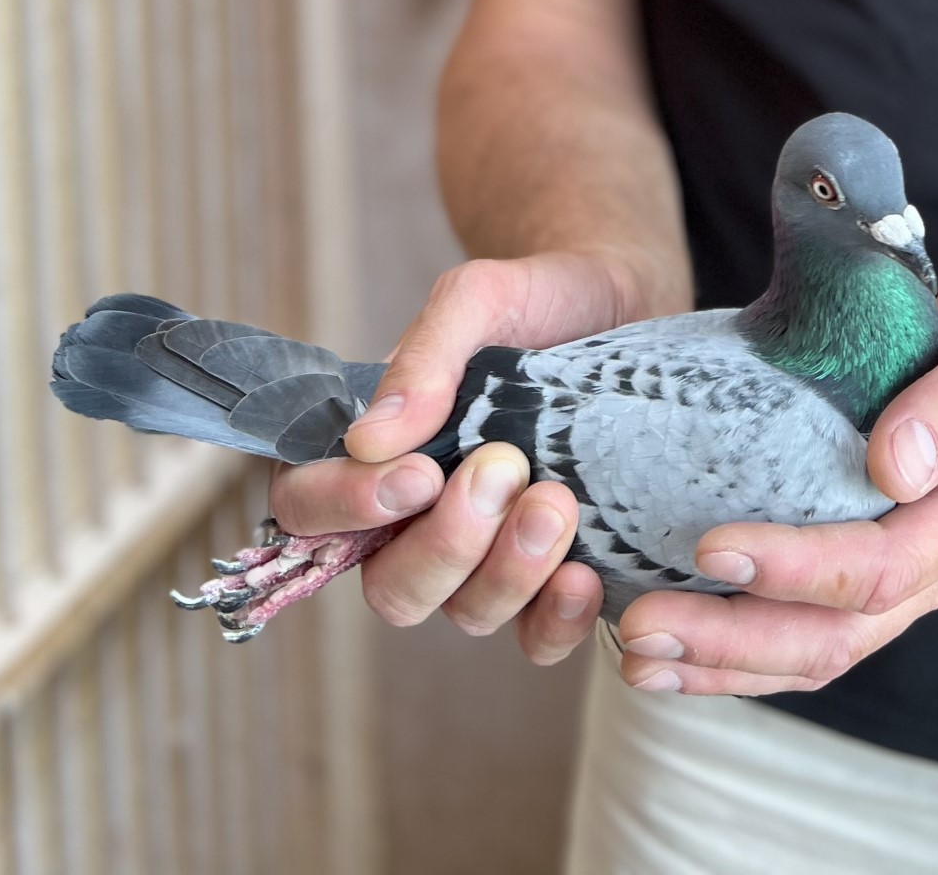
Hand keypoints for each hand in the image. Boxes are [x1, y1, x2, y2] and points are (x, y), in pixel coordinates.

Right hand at [268, 248, 641, 661]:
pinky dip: (555, 621)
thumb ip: (424, 357)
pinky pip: (535, 639)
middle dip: (445, 544)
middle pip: (389, 587)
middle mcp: (419, 517)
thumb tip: (368, 441)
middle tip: (503, 469)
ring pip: (463, 613)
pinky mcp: (552, 573)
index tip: (418, 476)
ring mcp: (486, 553)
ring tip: (558, 502)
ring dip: (507, 573)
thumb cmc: (539, 297)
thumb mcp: (479, 299)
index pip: (308, 507)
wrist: (629, 301)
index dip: (345, 509)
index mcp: (378, 451)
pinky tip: (584, 575)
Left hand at [611, 250, 937, 694]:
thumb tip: (896, 466)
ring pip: (813, 651)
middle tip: (643, 629)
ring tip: (637, 654)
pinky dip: (736, 642)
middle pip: (835, 637)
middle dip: (734, 641)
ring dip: (722, 662)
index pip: (878, 570)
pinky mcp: (868, 556)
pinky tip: (674, 638)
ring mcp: (905, 573)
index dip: (795, 570)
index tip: (712, 547)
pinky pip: (803, 625)